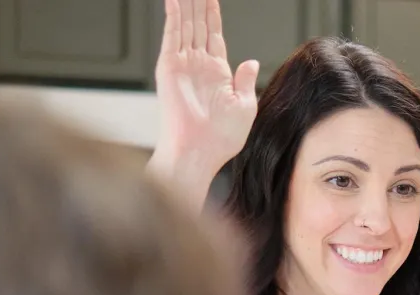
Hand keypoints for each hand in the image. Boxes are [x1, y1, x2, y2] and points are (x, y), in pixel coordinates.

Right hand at [155, 0, 258, 174]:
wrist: (200, 153)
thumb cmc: (221, 139)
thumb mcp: (245, 107)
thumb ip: (245, 81)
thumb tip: (250, 62)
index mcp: (216, 73)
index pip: (213, 34)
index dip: (213, 14)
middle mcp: (197, 65)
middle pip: (198, 23)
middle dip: (198, 2)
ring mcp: (182, 63)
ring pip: (185, 23)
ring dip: (186, 3)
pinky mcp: (169, 67)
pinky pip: (172, 34)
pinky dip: (173, 15)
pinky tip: (175, 0)